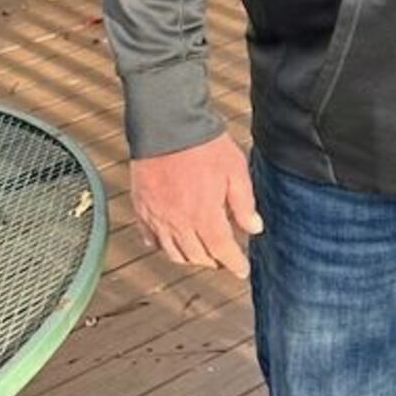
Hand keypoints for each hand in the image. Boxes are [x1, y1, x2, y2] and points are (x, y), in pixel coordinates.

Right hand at [131, 134, 262, 278]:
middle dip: (214, 261)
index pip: (221, 250)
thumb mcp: (235, 170)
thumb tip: (254, 228)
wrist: (168, 125)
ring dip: (190, 258)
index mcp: (204, 215)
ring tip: (202, 254)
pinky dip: (163, 245)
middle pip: (197, 256)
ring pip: (173, 252)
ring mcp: (156, 217)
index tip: (241, 270)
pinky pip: (151, 238)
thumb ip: (244, 203)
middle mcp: (178, 223)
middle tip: (224, 260)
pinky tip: (172, 241)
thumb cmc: (204, 145)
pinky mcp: (141, 208)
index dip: (234, 263)